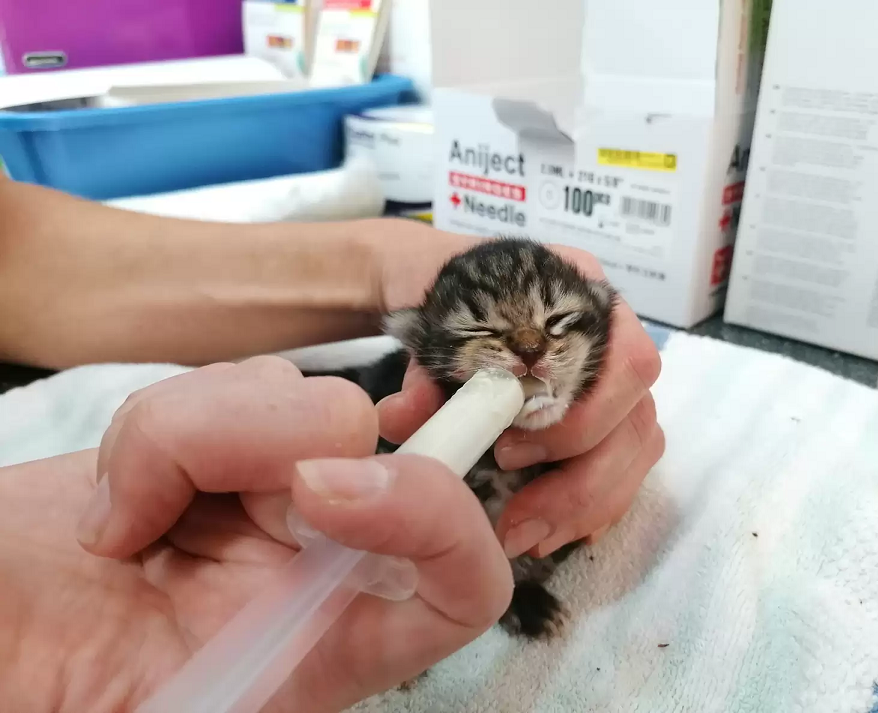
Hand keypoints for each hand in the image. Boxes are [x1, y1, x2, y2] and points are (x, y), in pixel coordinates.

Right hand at [0, 357, 511, 712]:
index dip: (437, 519)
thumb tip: (322, 535)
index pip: (463, 580)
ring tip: (124, 523)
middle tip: (158, 523)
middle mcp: (322, 562)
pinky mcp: (220, 443)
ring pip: (310, 401)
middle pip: (380, 448)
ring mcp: (272, 493)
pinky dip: (159, 425)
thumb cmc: (61, 689)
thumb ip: (260, 676)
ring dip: (195, 439)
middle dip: (260, 453)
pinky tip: (118, 496)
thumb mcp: (173, 710)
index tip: (321, 494)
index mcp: (331, 645)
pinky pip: (237, 383)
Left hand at [377, 241, 663, 559]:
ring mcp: (616, 379)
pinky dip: (592, 507)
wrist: (436, 297)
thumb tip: (407, 416)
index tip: (507, 451)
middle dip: (582, 479)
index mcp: (580, 294)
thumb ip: (422, 366)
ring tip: (527, 539)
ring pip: (638, 448)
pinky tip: (550, 533)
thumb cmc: (442, 301)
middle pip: (637, 414)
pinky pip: (625, 469)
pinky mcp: (609, 419)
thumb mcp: (426, 324)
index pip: (621, 359)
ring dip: (587, 504)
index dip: (576, 417)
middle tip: (518, 516)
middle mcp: (613, 336)